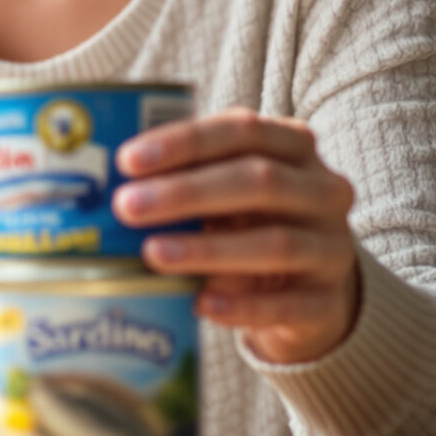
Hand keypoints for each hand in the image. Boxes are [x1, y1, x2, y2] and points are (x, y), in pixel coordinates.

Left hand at [114, 109, 361, 363]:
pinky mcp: (329, 302)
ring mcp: (332, 248)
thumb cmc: (254, 224)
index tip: (127, 161)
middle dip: (187, 193)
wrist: (314, 291)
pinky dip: (241, 306)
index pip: (243, 129)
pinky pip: (288, 305)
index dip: (184, 143)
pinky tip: (199, 304)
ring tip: (152, 255)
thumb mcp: (229, 193)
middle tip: (128, 207)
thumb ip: (186, 180)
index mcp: (295, 147)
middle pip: (260, 181)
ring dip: (207, 249)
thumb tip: (103, 188)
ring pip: (276, 243)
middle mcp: (323, 191)